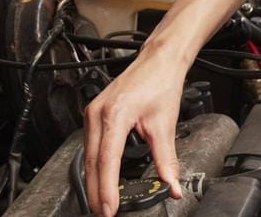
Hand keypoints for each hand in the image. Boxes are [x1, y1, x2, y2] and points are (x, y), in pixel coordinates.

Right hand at [83, 44, 189, 215]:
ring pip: (89, 155)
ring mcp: (92, 112)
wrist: (158, 60)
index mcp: (115, 116)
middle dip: (96, 191)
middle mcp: (98, 114)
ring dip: (94, 180)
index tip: (110, 208)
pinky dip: (95, 165)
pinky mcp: (94, 113)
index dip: (107, 189)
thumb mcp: (165, 124)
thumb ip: (167, 159)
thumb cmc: (160, 82)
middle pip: (92, 163)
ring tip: (102, 201)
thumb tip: (171, 184)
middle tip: (104, 213)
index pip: (108, 161)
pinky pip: (90, 145)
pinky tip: (101, 177)